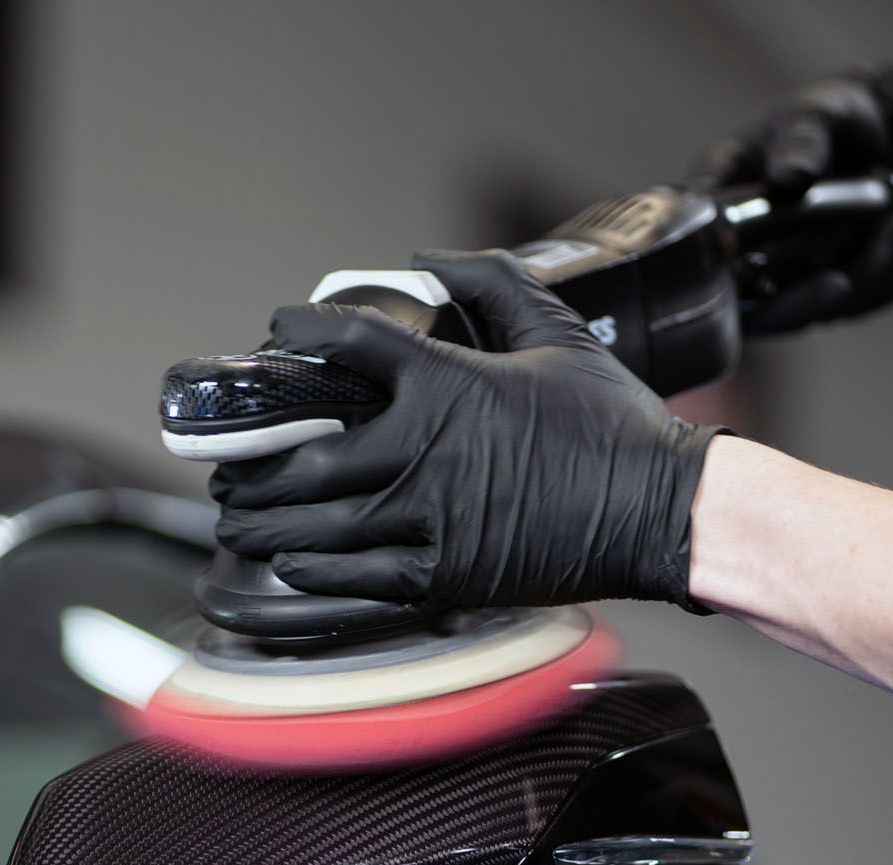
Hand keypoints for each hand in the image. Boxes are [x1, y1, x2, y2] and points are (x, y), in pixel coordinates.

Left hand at [211, 250, 727, 611]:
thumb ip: (490, 282)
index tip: (274, 334)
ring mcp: (429, 520)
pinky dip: (313, 575)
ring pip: (316, 527)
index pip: (345, 345)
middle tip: (231, 464)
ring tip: (240, 520)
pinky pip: (357, 581)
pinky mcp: (445, 576)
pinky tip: (291, 567)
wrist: (661, 509)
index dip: (298, 333)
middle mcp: (422, 453)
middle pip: (301, 459)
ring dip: (266, 524)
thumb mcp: (557, 332)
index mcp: (445, 385)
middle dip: (253, 464)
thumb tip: (429, 256)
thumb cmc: (614, 424)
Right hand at [690, 63, 892, 332]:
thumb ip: (800, 139)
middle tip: (840, 281)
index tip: (757, 273)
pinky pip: (856, 304)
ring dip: (863, 279)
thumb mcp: (813, 114)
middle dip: (799, 302)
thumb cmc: (829, 118)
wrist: (887, 132)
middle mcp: (740, 256)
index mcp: (714, 208)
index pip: (692, 256)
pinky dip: (888, 277)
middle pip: (748, 312)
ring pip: (812, 311)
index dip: (713, 279)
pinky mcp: (826, 290)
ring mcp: (784, 280)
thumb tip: (789, 175)